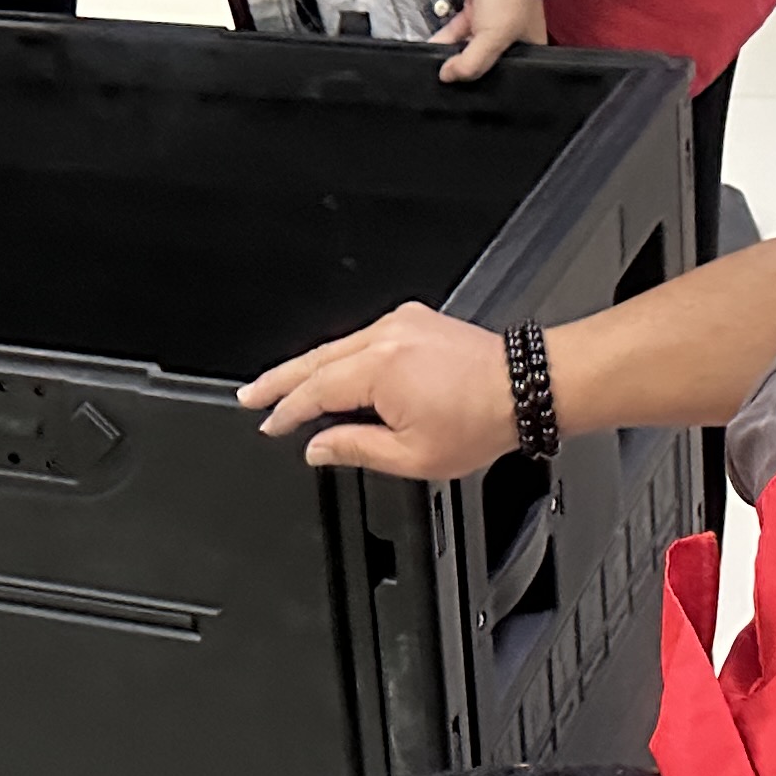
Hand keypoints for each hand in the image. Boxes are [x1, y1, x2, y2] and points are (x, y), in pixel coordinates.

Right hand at [239, 300, 517, 477]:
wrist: (524, 387)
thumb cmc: (481, 419)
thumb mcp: (413, 455)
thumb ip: (356, 449)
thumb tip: (318, 448)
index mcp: (380, 370)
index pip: (315, 391)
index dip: (287, 411)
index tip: (269, 424)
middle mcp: (386, 337)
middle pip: (315, 359)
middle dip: (279, 379)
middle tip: (250, 395)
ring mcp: (401, 324)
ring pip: (338, 345)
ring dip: (307, 367)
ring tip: (280, 386)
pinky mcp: (414, 320)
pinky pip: (362, 338)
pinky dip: (340, 356)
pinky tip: (330, 371)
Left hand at [435, 0, 548, 82]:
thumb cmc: (508, 3)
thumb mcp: (493, 39)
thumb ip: (470, 63)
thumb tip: (445, 78)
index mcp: (528, 50)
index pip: (509, 76)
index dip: (491, 88)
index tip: (470, 99)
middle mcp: (510, 41)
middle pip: (486, 63)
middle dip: (467, 73)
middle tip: (448, 90)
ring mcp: (490, 26)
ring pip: (468, 48)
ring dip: (452, 57)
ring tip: (434, 73)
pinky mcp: (473, 13)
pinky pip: (458, 32)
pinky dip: (445, 40)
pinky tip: (430, 51)